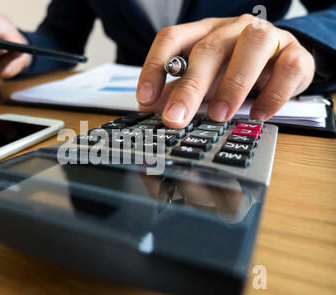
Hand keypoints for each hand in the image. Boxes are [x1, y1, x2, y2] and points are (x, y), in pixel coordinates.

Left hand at [137, 15, 314, 127]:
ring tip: (220, 116)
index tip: (145, 98)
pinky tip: (260, 114)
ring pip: (252, 46)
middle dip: (190, 86)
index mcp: (204, 32)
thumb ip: (180, 92)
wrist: (284, 61)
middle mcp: (233, 29)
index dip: (154, 66)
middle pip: (208, 48)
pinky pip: (288, 67)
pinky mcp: (296, 53)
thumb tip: (152, 111)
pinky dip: (273, 94)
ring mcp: (267, 37)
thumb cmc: (237, 69)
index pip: (172, 38)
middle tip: (176, 118)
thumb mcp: (205, 80)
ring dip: (233, 84)